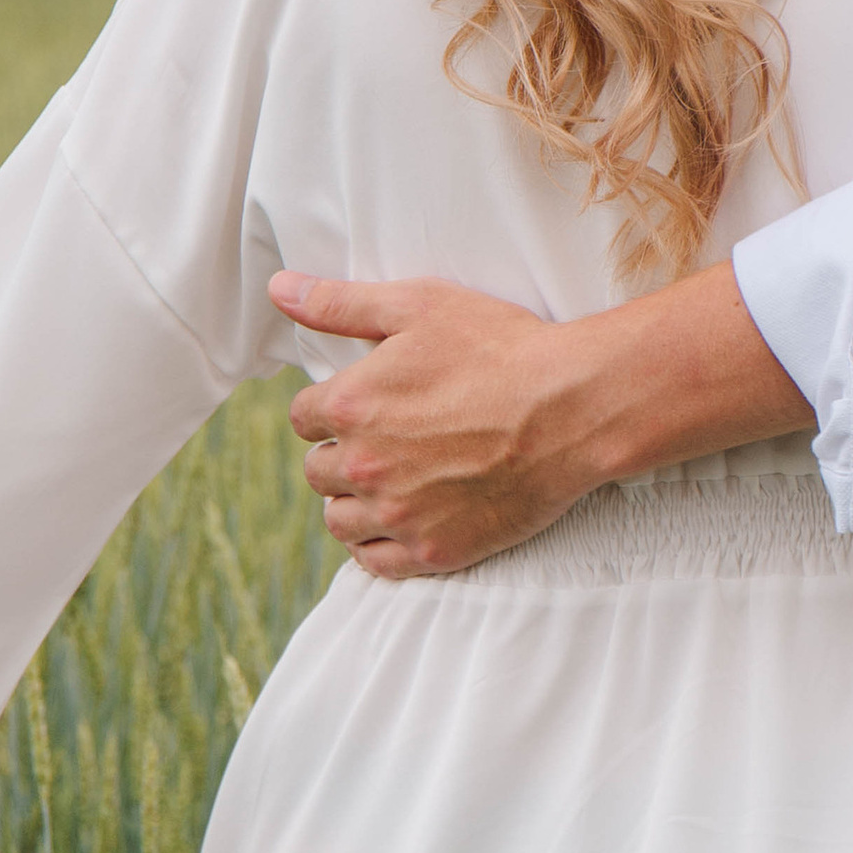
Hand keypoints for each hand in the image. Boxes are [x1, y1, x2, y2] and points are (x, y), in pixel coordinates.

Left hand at [271, 262, 807, 577]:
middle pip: (318, 472)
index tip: (364, 403)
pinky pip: (376, 564)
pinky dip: (378, 546)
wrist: (573, 409)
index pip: (303, 417)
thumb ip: (340, 303)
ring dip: (353, 502)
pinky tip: (400, 522)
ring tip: (387, 483)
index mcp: (350, 406)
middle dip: (341, 453)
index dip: (332, 406)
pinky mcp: (433, 550)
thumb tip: (279, 289)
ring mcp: (397, 515)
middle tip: (383, 440)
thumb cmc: (501, 347)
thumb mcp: (419, 306)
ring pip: (339, 521)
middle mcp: (363, 467)